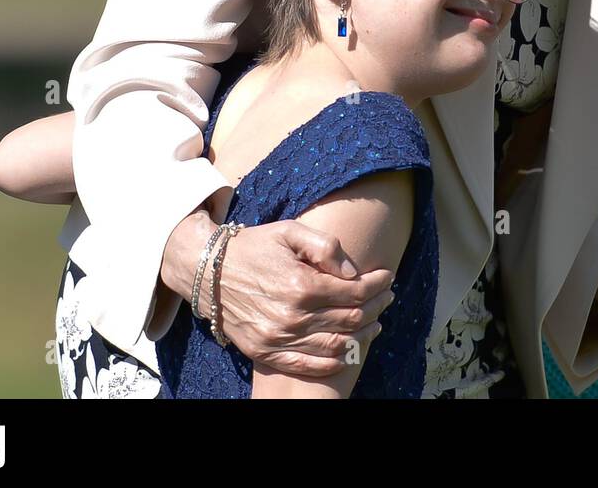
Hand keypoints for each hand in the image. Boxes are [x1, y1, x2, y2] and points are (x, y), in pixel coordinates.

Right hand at [163, 213, 394, 376]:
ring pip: (336, 345)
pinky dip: (335, 362)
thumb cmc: (254, 248)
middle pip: (351, 319)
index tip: (388, 277)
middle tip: (388, 298)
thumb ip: (324, 246)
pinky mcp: (267, 353)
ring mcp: (279, 339)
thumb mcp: (289, 232)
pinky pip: (310, 365)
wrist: (209, 272)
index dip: (378, 285)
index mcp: (301, 285)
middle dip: (377, 307)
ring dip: (363, 335)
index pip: (356, 292)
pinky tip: (350, 352)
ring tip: (376, 323)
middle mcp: (292, 316)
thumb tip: (352, 272)